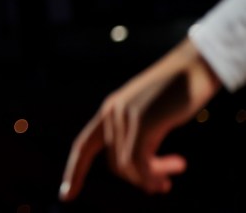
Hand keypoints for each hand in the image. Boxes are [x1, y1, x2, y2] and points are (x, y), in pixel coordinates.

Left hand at [59, 39, 220, 200]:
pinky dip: (154, 174)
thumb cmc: (178, 89)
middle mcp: (112, 113)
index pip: (84, 146)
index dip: (74, 171)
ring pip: (126, 166)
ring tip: (169, 181)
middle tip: (163, 185)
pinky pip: (139, 162)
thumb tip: (138, 167)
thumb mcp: (150, 111)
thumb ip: (139, 131)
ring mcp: (126, 116)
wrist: (194, 64)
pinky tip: (174, 170)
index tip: (66, 196)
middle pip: (114, 162)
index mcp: (110, 109)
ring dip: (149, 178)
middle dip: (138, 178)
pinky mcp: (143, 121)